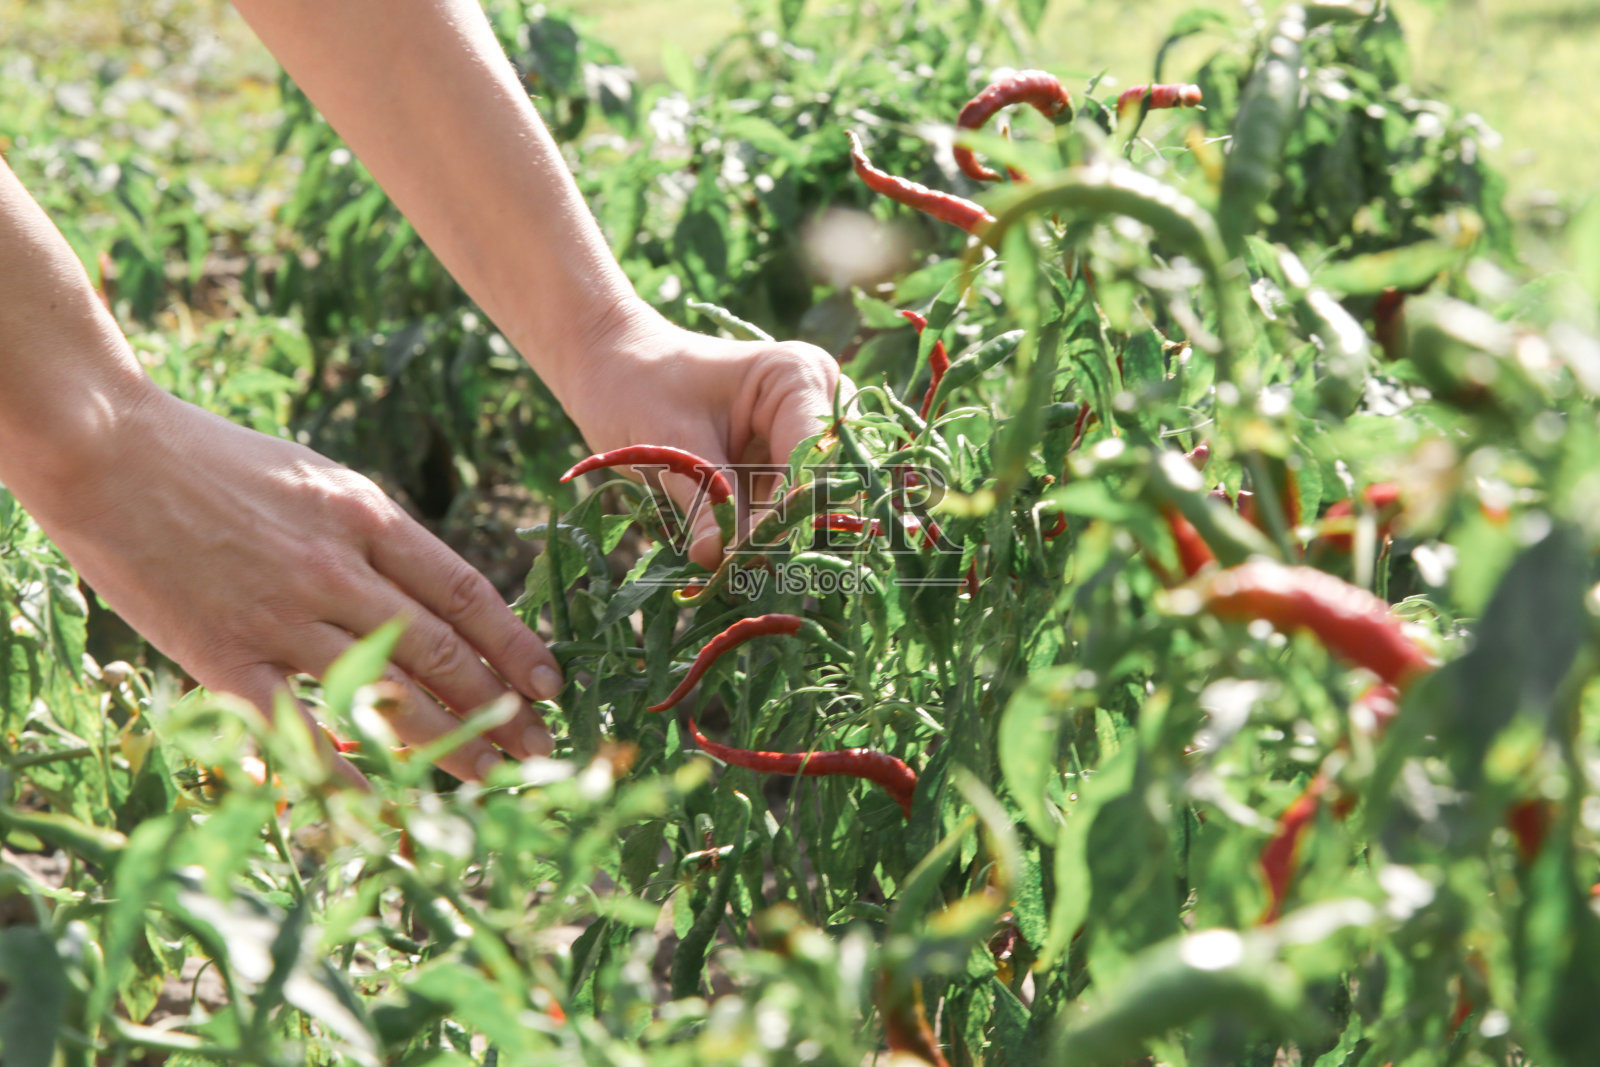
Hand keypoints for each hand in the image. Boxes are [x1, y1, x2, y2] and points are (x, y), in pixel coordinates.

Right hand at [28, 388, 558, 782]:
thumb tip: (430, 594)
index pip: (467, 594)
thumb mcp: (318, 479)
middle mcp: (340, 568)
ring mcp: (284, 615)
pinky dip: (349, 772)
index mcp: (368, 516)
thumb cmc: (214, 461)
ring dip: (450, 743)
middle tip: (539, 748)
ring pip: (389, 692)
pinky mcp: (226, 654)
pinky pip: (301, 728)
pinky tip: (387, 805)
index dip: (516, 645)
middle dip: (500, 707)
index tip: (552, 683)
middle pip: (443, 652)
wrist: (107, 449)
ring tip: (493, 777)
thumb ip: (374, 535)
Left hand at [555, 302, 854, 569]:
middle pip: (818, 483)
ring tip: (731, 571)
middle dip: (782, 531)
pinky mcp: (785, 459)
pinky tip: (731, 559)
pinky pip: (784, 507)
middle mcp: (817, 400)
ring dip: (770, 539)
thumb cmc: (635, 385)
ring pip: (804, 503)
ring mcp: (804, 431)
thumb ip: (704, 503)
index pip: (811, 458)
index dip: (787, 512)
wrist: (613, 367)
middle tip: (740, 573)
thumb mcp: (669, 446)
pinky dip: (757, 534)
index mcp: (798, 377)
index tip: (748, 559)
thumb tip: (718, 561)